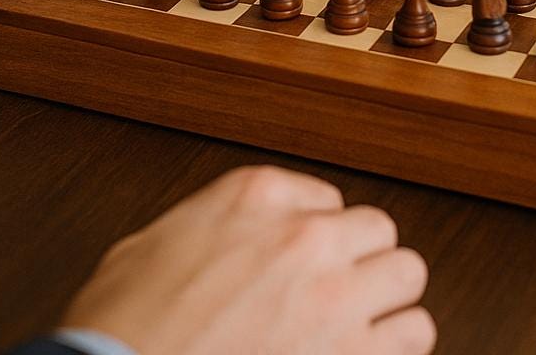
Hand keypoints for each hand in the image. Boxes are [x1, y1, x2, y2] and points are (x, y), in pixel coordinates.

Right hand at [60, 166, 434, 354]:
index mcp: (258, 197)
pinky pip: (414, 335)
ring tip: (365, 321)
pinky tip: (371, 352)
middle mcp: (306, 237)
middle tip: (341, 287)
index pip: (328, 199)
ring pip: (408, 274)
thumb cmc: (121, 329)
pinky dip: (398, 344)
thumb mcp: (151, 245)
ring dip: (388, 298)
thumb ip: (210, 226)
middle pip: (378, 229)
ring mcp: (334, 296)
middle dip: (362, 258)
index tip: (306, 260)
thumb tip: (232, 239)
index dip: (317, 235)